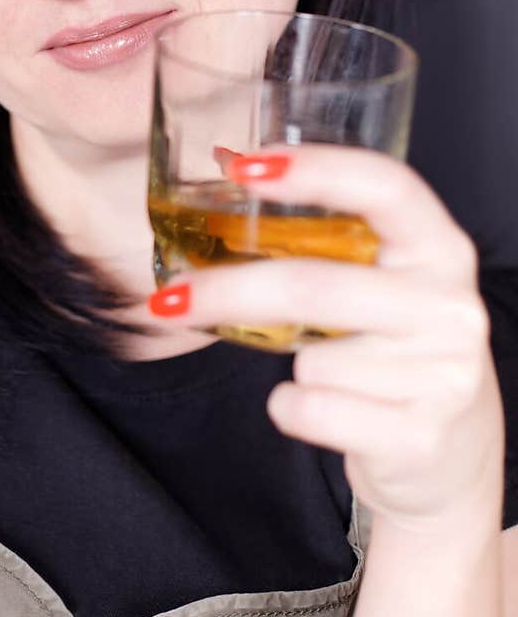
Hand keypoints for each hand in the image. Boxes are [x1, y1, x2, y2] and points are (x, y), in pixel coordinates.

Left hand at [147, 143, 505, 530]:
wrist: (448, 453)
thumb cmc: (392, 346)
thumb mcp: (379, 280)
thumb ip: (322, 234)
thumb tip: (226, 163)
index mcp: (438, 247)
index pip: (386, 187)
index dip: (317, 169)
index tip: (242, 166)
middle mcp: (450, 304)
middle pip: (315, 285)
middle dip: (227, 292)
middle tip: (164, 298)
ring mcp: (444, 373)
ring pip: (311, 358)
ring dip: (293, 365)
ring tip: (329, 369)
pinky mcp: (419, 436)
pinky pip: (312, 410)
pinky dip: (292, 409)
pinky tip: (327, 408)